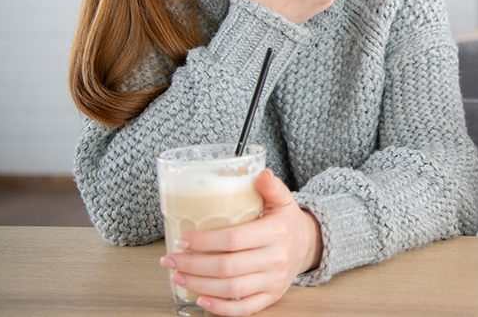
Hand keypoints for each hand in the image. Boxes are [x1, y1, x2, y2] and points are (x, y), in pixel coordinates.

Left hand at [160, 170, 322, 316]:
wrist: (307, 246)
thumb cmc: (286, 223)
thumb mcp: (283, 201)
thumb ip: (272, 187)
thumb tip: (261, 174)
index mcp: (276, 233)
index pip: (234, 239)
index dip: (205, 241)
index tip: (183, 240)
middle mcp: (275, 259)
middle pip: (227, 267)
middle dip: (193, 265)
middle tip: (170, 260)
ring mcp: (273, 280)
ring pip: (231, 288)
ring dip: (199, 285)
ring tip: (179, 276)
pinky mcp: (271, 296)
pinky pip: (244, 308)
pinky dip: (221, 308)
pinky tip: (202, 299)